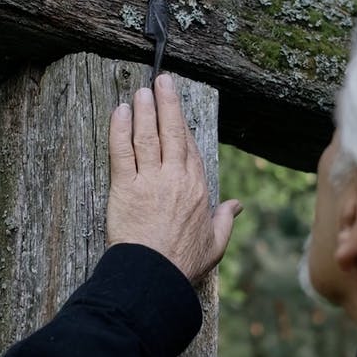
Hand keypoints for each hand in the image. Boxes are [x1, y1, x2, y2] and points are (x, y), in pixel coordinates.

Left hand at [107, 73, 241, 283]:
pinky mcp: (125, 186)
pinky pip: (122, 150)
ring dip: (144, 109)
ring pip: (147, 135)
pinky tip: (120, 111)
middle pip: (171, 131)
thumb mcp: (215, 244)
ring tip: (142, 90)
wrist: (154, 276)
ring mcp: (150, 180)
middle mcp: (176, 177)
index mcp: (198, 188)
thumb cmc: (183, 263)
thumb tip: (237, 206)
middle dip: (167, 102)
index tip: (175, 110)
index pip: (189, 147)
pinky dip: (120, 128)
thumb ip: (225, 221)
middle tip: (162, 80)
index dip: (181, 125)